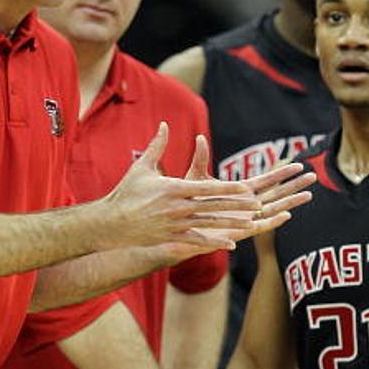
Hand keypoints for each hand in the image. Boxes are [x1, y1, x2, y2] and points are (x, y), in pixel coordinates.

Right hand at [101, 124, 258, 251]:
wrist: (110, 223)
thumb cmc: (126, 192)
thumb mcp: (141, 167)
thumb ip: (157, 146)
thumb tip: (165, 124)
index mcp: (172, 188)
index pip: (206, 188)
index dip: (227, 188)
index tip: (246, 187)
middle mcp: (177, 207)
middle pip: (213, 206)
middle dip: (236, 206)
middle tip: (257, 204)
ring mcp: (175, 225)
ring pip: (209, 224)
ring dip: (230, 223)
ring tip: (249, 223)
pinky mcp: (171, 238)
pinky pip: (197, 241)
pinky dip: (215, 242)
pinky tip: (231, 244)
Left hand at [174, 138, 315, 247]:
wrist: (178, 227)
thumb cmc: (185, 204)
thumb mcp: (194, 178)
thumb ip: (201, 159)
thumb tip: (199, 137)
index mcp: (240, 191)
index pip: (266, 180)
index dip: (283, 173)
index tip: (299, 164)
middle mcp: (247, 205)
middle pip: (277, 193)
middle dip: (295, 185)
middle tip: (314, 176)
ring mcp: (245, 219)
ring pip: (273, 209)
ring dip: (291, 202)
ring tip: (310, 195)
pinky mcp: (239, 232)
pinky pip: (260, 227)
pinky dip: (273, 221)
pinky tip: (287, 215)